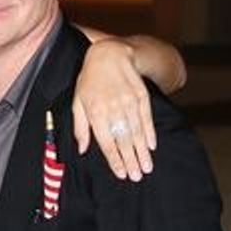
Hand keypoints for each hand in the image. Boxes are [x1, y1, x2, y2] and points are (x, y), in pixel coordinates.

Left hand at [73, 37, 156, 181]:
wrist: (110, 53)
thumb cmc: (89, 80)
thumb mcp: (78, 101)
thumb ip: (80, 127)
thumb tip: (83, 149)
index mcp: (96, 112)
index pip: (106, 142)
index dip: (114, 160)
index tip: (121, 174)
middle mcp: (113, 108)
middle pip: (124, 140)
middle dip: (131, 160)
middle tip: (137, 176)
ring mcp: (129, 102)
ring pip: (137, 132)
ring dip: (142, 152)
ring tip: (146, 167)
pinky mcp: (142, 95)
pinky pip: (146, 118)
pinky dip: (150, 133)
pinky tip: (152, 147)